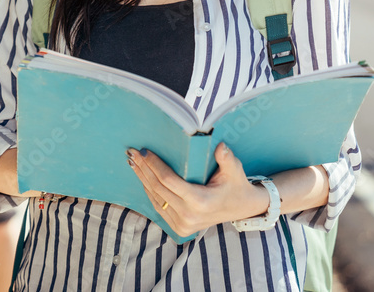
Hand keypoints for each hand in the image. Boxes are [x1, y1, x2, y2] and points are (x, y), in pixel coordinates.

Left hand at [127, 143, 269, 236]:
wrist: (241, 209)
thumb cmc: (236, 185)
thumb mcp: (235, 170)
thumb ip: (227, 159)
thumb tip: (220, 147)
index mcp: (200, 202)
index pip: (169, 181)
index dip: (154, 165)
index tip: (144, 151)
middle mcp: (189, 216)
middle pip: (158, 188)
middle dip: (143, 168)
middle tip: (132, 152)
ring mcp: (182, 225)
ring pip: (155, 198)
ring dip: (142, 179)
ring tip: (133, 162)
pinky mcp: (179, 228)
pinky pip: (158, 207)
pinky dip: (149, 191)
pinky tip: (142, 177)